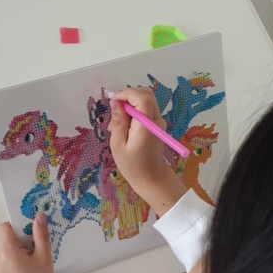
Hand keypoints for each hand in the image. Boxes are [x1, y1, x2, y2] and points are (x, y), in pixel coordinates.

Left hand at [0, 214, 52, 272]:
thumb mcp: (44, 256)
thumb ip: (41, 234)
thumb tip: (39, 216)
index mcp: (6, 251)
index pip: (3, 227)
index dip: (16, 226)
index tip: (29, 232)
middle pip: (6, 238)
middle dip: (21, 239)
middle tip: (36, 248)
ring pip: (7, 247)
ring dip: (19, 249)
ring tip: (33, 260)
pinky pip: (6, 257)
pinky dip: (16, 257)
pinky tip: (27, 267)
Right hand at [109, 87, 186, 216]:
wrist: (151, 178)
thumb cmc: (132, 165)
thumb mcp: (118, 144)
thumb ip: (118, 121)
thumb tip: (115, 102)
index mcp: (146, 125)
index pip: (142, 97)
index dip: (127, 93)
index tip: (113, 101)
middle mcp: (156, 120)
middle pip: (146, 94)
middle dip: (128, 96)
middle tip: (115, 110)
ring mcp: (159, 122)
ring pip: (146, 100)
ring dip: (130, 104)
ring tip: (117, 122)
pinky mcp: (157, 125)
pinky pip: (146, 110)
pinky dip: (134, 111)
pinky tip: (124, 126)